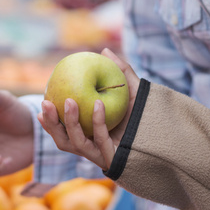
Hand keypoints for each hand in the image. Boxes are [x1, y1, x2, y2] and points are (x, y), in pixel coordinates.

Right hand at [37, 48, 139, 170]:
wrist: (166, 134)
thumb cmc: (146, 114)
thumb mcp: (132, 90)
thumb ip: (119, 71)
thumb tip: (104, 51)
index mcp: (90, 135)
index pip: (64, 131)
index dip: (50, 121)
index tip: (43, 102)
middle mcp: (93, 147)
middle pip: (63, 141)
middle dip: (51, 124)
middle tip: (46, 103)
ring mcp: (102, 154)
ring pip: (76, 144)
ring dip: (70, 122)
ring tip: (69, 101)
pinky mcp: (114, 157)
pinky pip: (101, 140)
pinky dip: (97, 121)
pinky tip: (98, 104)